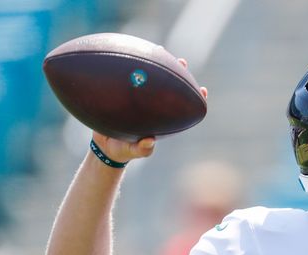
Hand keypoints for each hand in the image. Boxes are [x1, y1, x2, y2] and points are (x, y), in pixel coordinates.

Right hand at [90, 58, 207, 162]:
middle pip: (170, 86)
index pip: (182, 106)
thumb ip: (142, 149)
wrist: (104, 147)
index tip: (203, 89)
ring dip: (158, 63)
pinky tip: (133, 51)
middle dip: (179, 73)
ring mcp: (140, 98)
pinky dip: (133, 65)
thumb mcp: (134, 152)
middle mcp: (154, 106)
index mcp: (163, 118)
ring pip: (152, 77)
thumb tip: (150, 141)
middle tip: (182, 62)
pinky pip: (130, 77)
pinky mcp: (124, 93)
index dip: (194, 97)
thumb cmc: (123, 150)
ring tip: (162, 49)